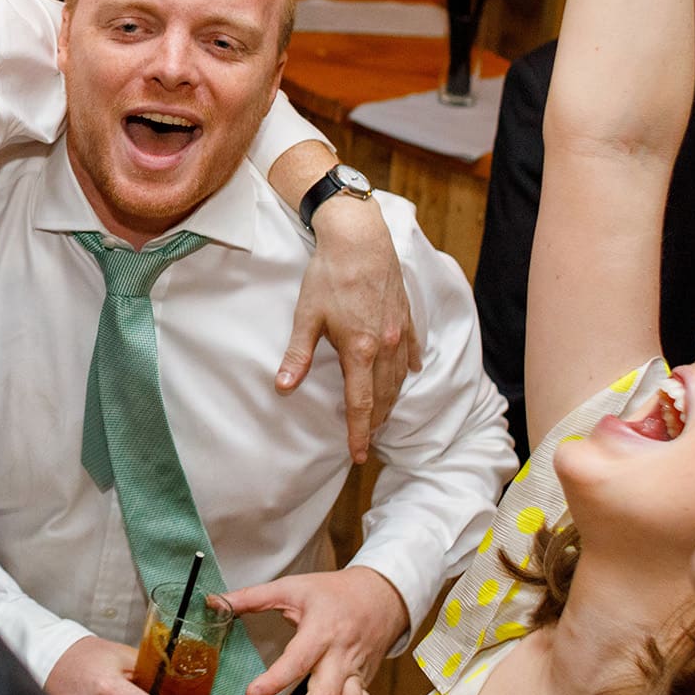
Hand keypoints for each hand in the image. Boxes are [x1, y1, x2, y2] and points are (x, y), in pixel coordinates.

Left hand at [216, 566, 403, 694]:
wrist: (380, 595)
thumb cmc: (331, 592)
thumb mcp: (291, 587)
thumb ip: (251, 597)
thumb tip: (212, 601)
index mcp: (322, 630)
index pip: (299, 659)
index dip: (276, 680)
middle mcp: (342, 655)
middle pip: (327, 693)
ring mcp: (357, 672)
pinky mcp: (365, 682)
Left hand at [278, 196, 419, 461]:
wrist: (360, 239)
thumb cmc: (329, 275)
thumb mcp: (306, 316)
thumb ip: (297, 355)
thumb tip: (283, 387)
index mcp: (360, 350)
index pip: (361, 403)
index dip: (358, 432)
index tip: (358, 455)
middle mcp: (386, 346)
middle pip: (384, 395)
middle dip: (376, 421)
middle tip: (368, 440)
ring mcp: (400, 331)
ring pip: (399, 376)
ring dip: (391, 398)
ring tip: (383, 414)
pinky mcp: (406, 315)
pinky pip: (412, 350)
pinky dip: (407, 367)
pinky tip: (408, 373)